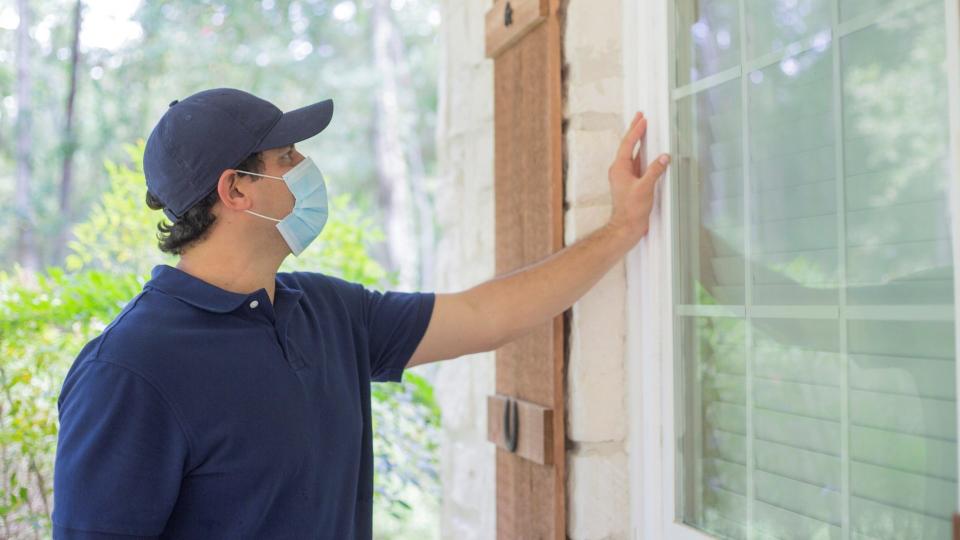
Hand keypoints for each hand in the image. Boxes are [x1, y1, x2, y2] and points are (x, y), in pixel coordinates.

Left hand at [607, 111, 670, 242]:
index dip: (636, 131)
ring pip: (632, 154)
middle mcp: (619, 170)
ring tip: (644, 129)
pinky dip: (642, 154)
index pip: (628, 144)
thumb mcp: (645, 188)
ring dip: (639, 141)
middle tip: (640, 116)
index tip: (642, 119)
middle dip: (635, 131)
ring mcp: (624, 176)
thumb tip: (663, 157)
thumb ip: (654, 171)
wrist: (626, 226)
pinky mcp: (630, 182)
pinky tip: (649, 152)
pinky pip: (636, 163)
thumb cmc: (632, 210)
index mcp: (619, 168)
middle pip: (628, 146)